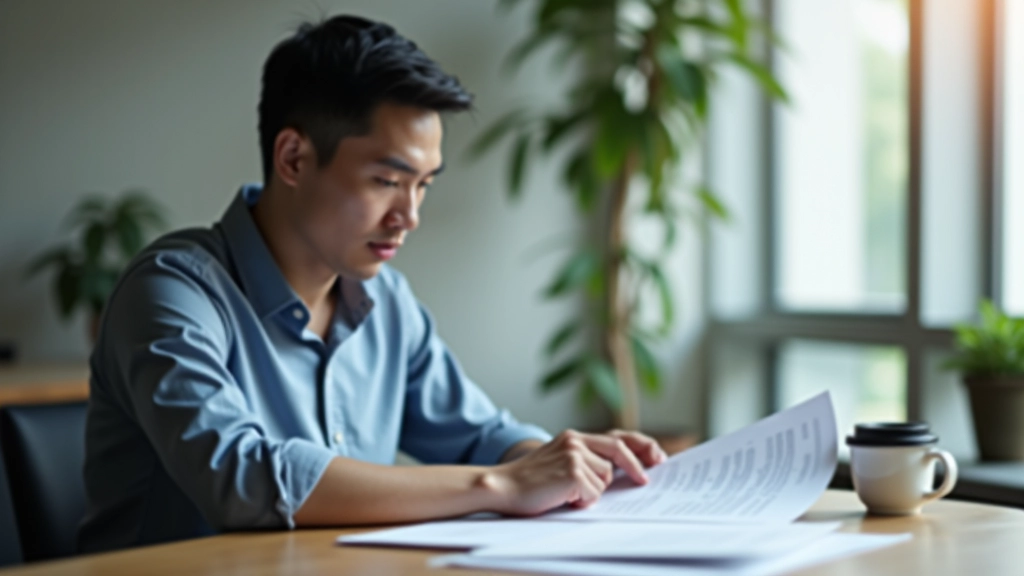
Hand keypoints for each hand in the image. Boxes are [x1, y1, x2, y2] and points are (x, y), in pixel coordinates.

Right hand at [484, 429, 667, 515]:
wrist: (502, 486)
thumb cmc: (529, 481)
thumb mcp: (558, 461)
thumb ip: (583, 459)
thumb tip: (614, 472)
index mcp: (573, 437)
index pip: (615, 437)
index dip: (638, 446)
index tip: (656, 457)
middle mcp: (575, 441)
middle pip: (618, 451)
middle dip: (636, 467)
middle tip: (645, 481)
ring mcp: (574, 455)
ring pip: (605, 479)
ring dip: (591, 492)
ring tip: (566, 493)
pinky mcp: (573, 472)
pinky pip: (593, 494)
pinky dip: (581, 502)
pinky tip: (562, 498)